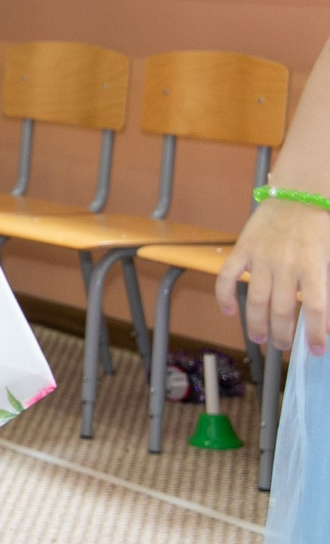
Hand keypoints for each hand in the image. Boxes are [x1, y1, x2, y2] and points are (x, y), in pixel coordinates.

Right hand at [220, 198, 329, 356]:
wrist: (300, 193)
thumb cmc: (322, 225)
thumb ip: (329, 284)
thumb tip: (327, 319)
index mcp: (313, 266)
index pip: (316, 308)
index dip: (317, 333)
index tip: (317, 350)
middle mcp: (286, 265)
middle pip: (283, 309)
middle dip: (283, 334)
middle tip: (282, 347)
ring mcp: (262, 257)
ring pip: (256, 299)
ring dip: (256, 322)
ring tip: (260, 338)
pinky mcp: (244, 248)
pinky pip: (228, 275)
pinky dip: (224, 295)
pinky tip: (228, 311)